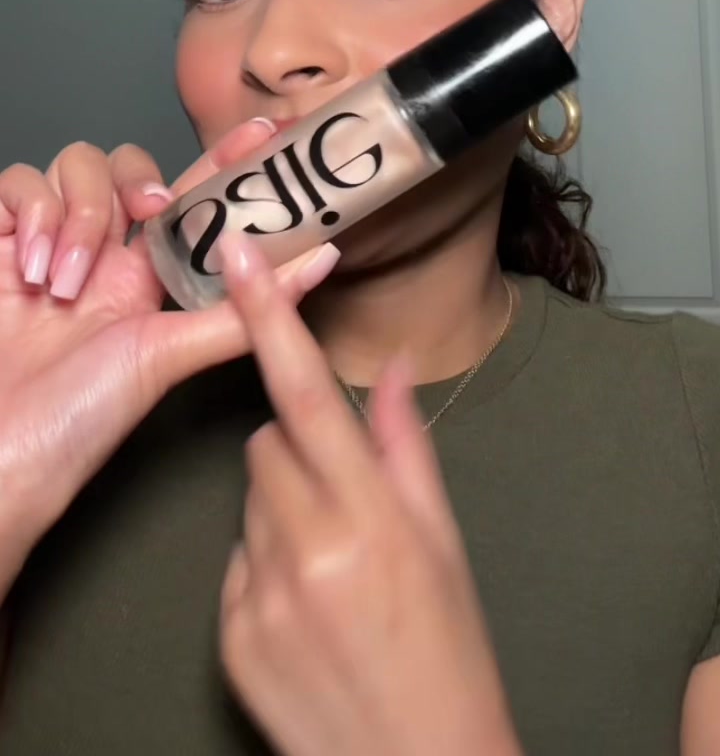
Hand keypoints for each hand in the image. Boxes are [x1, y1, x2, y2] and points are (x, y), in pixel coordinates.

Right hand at [0, 123, 338, 595]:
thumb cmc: (77, 420)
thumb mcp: (169, 357)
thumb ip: (239, 312)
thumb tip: (322, 261)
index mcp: (147, 277)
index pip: (194, 198)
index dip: (227, 159)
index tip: (265, 130)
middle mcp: (101, 253)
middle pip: (126, 164)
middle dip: (134, 180)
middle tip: (139, 214)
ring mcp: (47, 243)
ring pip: (74, 164)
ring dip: (78, 214)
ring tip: (63, 283)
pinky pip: (16, 183)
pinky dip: (29, 211)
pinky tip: (29, 264)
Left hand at [218, 234, 521, 755]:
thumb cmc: (449, 652)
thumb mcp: (445, 542)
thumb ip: (409, 447)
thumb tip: (397, 368)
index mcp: (371, 515)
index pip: (308, 394)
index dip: (268, 319)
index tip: (237, 259)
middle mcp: (308, 547)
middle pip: (268, 443)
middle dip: (297, 450)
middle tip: (344, 501)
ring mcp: (261, 595)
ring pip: (250, 499)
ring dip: (282, 509)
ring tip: (331, 565)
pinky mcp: (229, 635)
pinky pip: (234, 562)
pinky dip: (262, 566)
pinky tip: (305, 608)